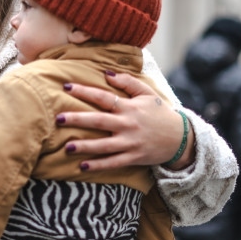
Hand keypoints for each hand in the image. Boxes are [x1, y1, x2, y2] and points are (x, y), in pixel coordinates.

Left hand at [58, 72, 194, 169]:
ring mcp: (130, 142)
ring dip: (85, 146)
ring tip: (66, 147)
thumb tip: (106, 73)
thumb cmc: (160, 113)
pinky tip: (83, 166)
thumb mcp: (148, 93)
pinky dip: (98, 165)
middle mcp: (127, 124)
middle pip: (99, 121)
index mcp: (129, 106)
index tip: (66, 86)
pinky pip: (113, 163)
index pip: (103, 97)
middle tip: (58, 118)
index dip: (84, 91)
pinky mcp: (133, 157)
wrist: (181, 138)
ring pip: (104, 145)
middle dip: (78, 119)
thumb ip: (128, 82)